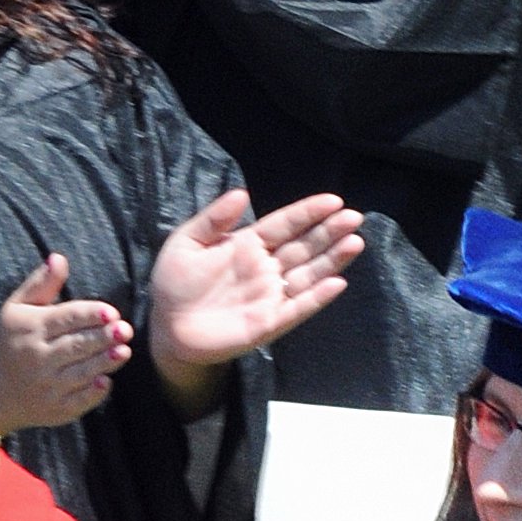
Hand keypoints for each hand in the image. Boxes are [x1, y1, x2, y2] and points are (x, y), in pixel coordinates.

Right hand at [0, 258, 131, 429]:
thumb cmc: (13, 342)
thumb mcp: (17, 309)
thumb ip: (41, 284)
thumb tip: (59, 258)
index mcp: (30, 329)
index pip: (64, 319)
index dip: (88, 315)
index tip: (110, 312)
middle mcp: (37, 358)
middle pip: (75, 346)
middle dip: (101, 338)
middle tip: (124, 330)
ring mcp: (46, 386)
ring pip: (80, 372)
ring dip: (103, 362)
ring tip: (123, 351)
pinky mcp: (55, 409)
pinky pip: (77, 401)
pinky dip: (92, 393)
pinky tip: (106, 382)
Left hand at [147, 191, 361, 412]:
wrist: (167, 327)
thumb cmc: (174, 284)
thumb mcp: (186, 243)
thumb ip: (213, 219)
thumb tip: (241, 193)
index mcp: (249, 245)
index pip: (285, 224)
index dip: (309, 212)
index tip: (333, 201)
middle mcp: (266, 268)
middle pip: (305, 246)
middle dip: (329, 232)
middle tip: (354, 218)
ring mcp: (269, 295)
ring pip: (308, 274)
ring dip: (332, 260)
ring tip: (354, 242)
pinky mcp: (268, 323)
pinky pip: (297, 308)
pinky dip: (317, 297)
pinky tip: (337, 283)